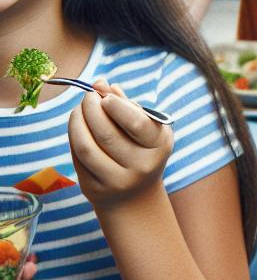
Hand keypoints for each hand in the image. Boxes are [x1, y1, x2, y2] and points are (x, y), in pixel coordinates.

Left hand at [68, 79, 173, 211]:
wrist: (136, 197)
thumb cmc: (141, 150)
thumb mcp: (145, 128)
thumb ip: (126, 105)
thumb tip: (101, 83)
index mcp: (159, 146)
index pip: (136, 123)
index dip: (116, 106)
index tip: (104, 95)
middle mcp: (141, 166)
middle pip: (106, 133)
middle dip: (91, 108)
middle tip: (87, 96)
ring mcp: (118, 181)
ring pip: (86, 147)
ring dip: (76, 122)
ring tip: (78, 110)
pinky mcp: (95, 189)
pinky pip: (78, 159)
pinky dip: (73, 138)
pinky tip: (76, 127)